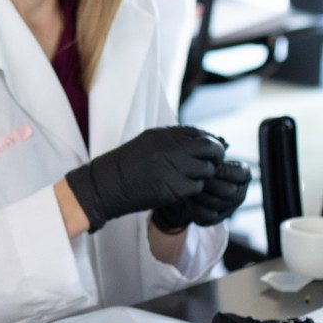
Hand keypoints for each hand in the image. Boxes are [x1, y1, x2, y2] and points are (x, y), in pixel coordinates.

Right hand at [62, 126, 225, 232]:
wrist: (106, 185)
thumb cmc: (127, 165)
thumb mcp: (148, 142)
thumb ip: (172, 140)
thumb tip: (201, 141)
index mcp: (164, 135)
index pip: (199, 133)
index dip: (209, 142)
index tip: (208, 151)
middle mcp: (170, 148)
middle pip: (209, 148)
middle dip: (216, 156)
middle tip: (212, 164)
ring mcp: (172, 168)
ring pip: (206, 170)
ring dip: (203, 175)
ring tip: (191, 178)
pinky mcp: (172, 188)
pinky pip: (196, 187)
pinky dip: (193, 189)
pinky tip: (181, 189)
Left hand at [152, 159, 252, 230]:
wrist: (183, 179)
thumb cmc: (196, 161)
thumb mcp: (205, 152)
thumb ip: (213, 149)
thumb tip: (219, 143)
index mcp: (243, 174)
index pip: (240, 174)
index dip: (224, 170)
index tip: (211, 166)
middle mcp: (239, 193)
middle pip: (228, 192)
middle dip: (210, 183)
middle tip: (194, 176)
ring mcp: (228, 208)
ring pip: (217, 204)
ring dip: (200, 194)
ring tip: (188, 185)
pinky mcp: (215, 218)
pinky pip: (207, 216)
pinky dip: (194, 207)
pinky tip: (186, 197)